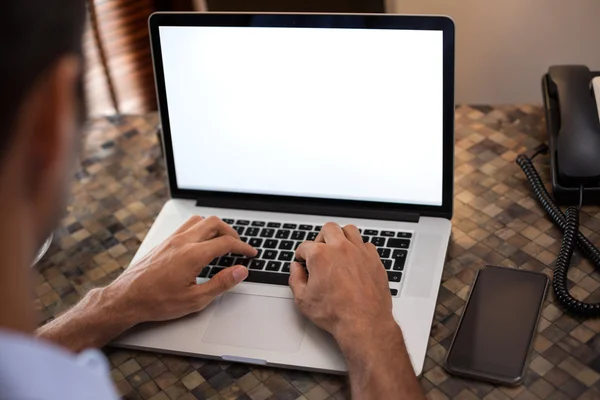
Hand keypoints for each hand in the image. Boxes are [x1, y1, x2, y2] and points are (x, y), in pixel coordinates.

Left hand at [105, 216, 256, 324]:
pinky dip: (200, 229)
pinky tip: (201, 242)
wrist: (126, 299)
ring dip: (215, 227)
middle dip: (231, 233)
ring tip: (222, 241)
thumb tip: (240, 271)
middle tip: (238, 246)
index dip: (243, 247)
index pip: (226, 243)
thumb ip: (221, 283)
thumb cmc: (157, 301)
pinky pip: (186, 226)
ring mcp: (172, 240)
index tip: (250, 253)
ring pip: (199, 220)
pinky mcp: (164, 242)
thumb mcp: (195, 300)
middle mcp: (183, 242)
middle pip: (214, 223)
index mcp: (193, 255)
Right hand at [289, 222, 396, 344]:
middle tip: (320, 251)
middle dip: (321, 238)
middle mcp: (341, 248)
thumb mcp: (303, 300)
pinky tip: (355, 259)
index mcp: (320, 255)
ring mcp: (359, 252)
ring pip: (349, 230)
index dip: (301, 255)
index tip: (303, 260)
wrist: (364, 322)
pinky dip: (359, 248)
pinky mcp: (374, 259)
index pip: (305, 246)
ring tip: (338, 249)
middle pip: (328, 229)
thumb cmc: (336, 313)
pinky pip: (366, 244)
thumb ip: (295, 279)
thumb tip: (296, 269)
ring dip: (341, 237)